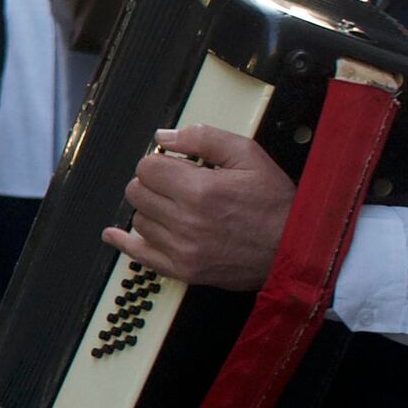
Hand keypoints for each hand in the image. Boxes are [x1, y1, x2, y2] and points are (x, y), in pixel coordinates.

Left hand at [100, 124, 292, 293]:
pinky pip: (139, 256)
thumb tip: (164, 137)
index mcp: (200, 190)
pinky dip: (124, 242)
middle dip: (152, 182)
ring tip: (177, 206)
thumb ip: (204, 138)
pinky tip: (113, 234)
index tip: (174, 165)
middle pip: (137, 192)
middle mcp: (186, 222)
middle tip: (175, 183)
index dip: (159, 162)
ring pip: (139, 220)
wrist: (294, 248)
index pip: (147, 168)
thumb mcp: (248, 155)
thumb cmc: (274, 202)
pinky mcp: (183, 270)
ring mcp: (182, 250)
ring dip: (151, 209)